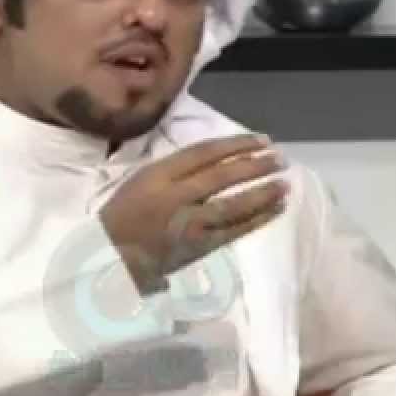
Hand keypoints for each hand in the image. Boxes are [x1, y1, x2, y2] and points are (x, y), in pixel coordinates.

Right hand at [99, 133, 288, 291]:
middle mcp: (175, 196)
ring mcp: (188, 224)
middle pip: (223, 176)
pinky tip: (276, 209)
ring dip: (263, 193)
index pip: (205, 153)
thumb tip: (220, 158)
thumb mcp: (143, 179)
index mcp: (159, 174)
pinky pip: (233, 232)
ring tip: (285, 184)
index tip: (261, 140)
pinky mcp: (198, 247)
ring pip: (233, 205)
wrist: (110, 255)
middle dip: (256, 165)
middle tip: (280, 158)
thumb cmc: (125, 213)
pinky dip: (258, 219)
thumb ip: (177, 168)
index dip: (237, 144)